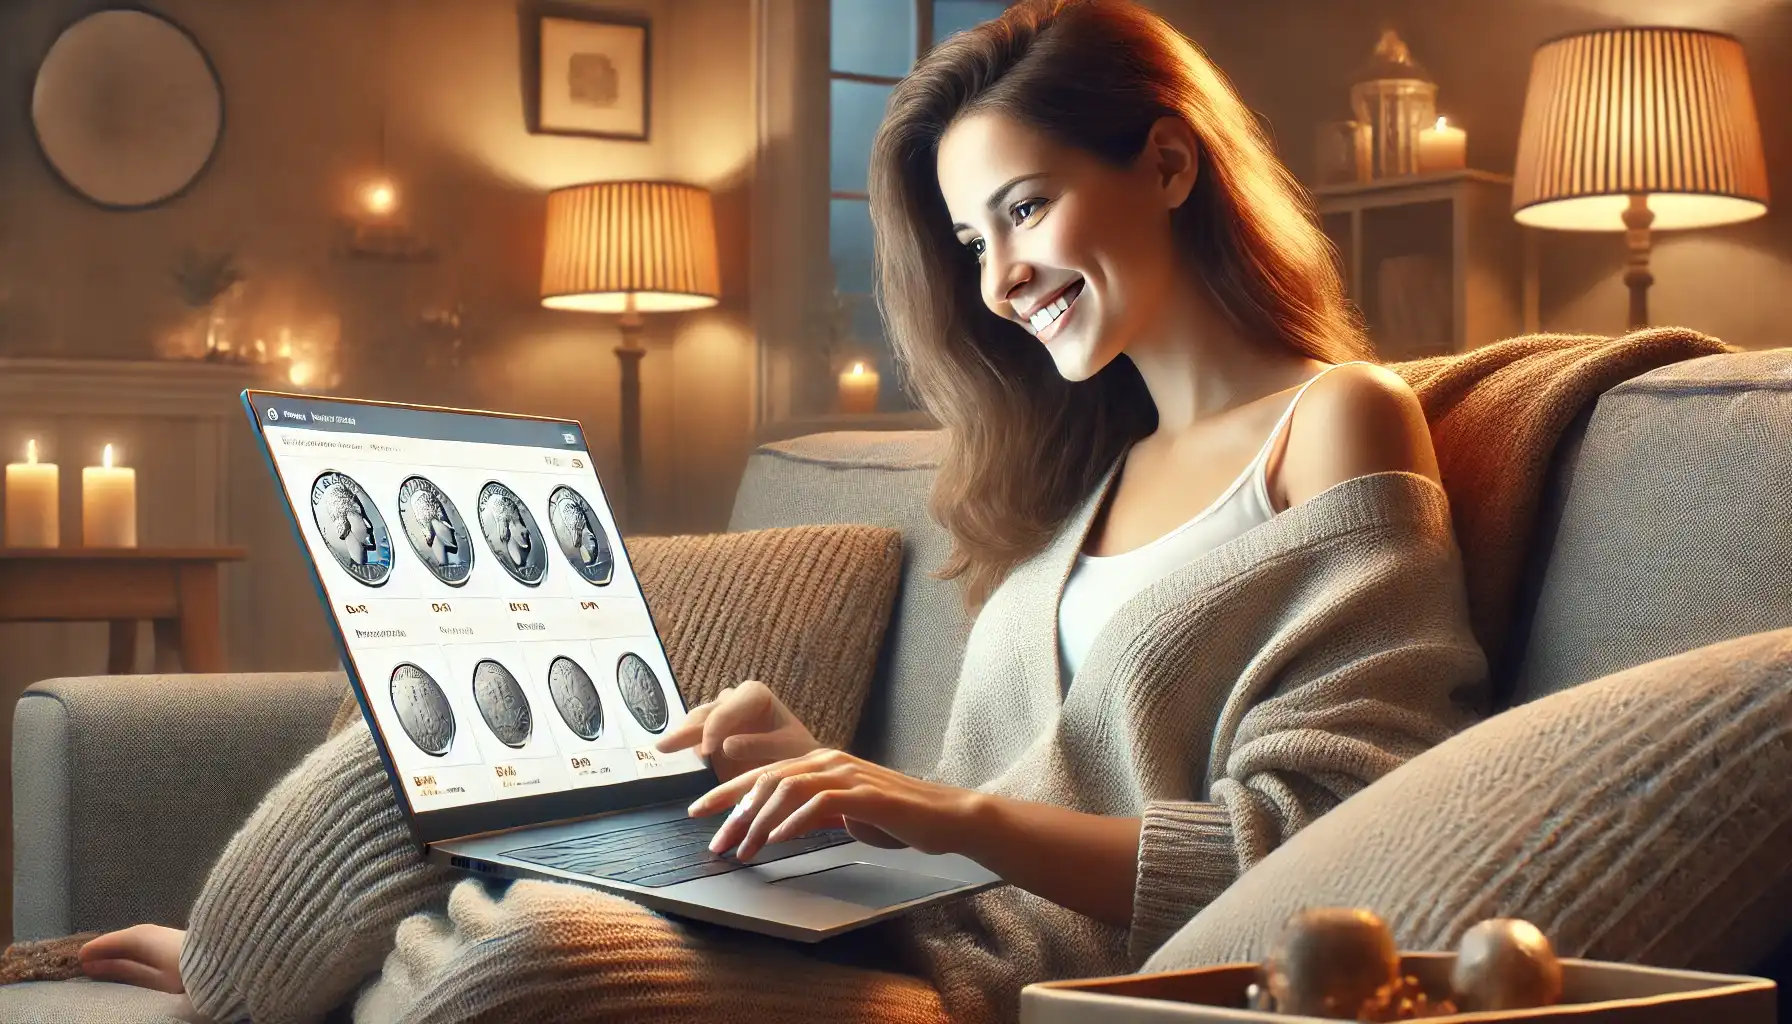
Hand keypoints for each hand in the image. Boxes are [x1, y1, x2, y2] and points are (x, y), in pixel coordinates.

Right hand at [79, 924, 186, 993]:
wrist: (222, 957)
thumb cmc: (184, 970)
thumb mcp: (151, 976)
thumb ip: (122, 969)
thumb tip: (94, 964)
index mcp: (138, 936)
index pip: (108, 941)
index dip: (93, 949)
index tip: (78, 958)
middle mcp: (147, 929)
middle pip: (119, 939)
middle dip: (104, 950)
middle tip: (87, 961)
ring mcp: (160, 931)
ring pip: (131, 939)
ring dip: (117, 949)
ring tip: (104, 961)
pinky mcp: (170, 936)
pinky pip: (141, 940)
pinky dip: (130, 948)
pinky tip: (128, 957)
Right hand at [655, 680, 820, 781]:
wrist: (800, 765)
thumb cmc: (799, 753)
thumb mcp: (788, 750)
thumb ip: (759, 745)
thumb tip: (724, 746)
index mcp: (754, 694)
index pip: (726, 710)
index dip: (714, 729)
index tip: (708, 752)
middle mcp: (733, 700)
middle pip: (705, 714)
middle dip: (686, 730)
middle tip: (664, 746)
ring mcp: (719, 716)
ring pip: (695, 723)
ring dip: (681, 737)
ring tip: (664, 748)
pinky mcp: (710, 735)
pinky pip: (693, 739)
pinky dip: (684, 748)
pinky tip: (673, 757)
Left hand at [687, 748, 984, 861]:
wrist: (946, 817)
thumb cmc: (897, 818)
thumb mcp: (845, 812)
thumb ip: (812, 811)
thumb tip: (777, 827)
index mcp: (821, 763)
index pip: (763, 773)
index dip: (727, 792)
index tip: (698, 813)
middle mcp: (830, 762)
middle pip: (766, 779)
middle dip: (734, 812)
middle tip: (716, 843)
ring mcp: (849, 775)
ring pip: (788, 789)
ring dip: (761, 821)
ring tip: (745, 849)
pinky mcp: (867, 795)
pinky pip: (820, 802)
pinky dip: (796, 820)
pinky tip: (779, 839)